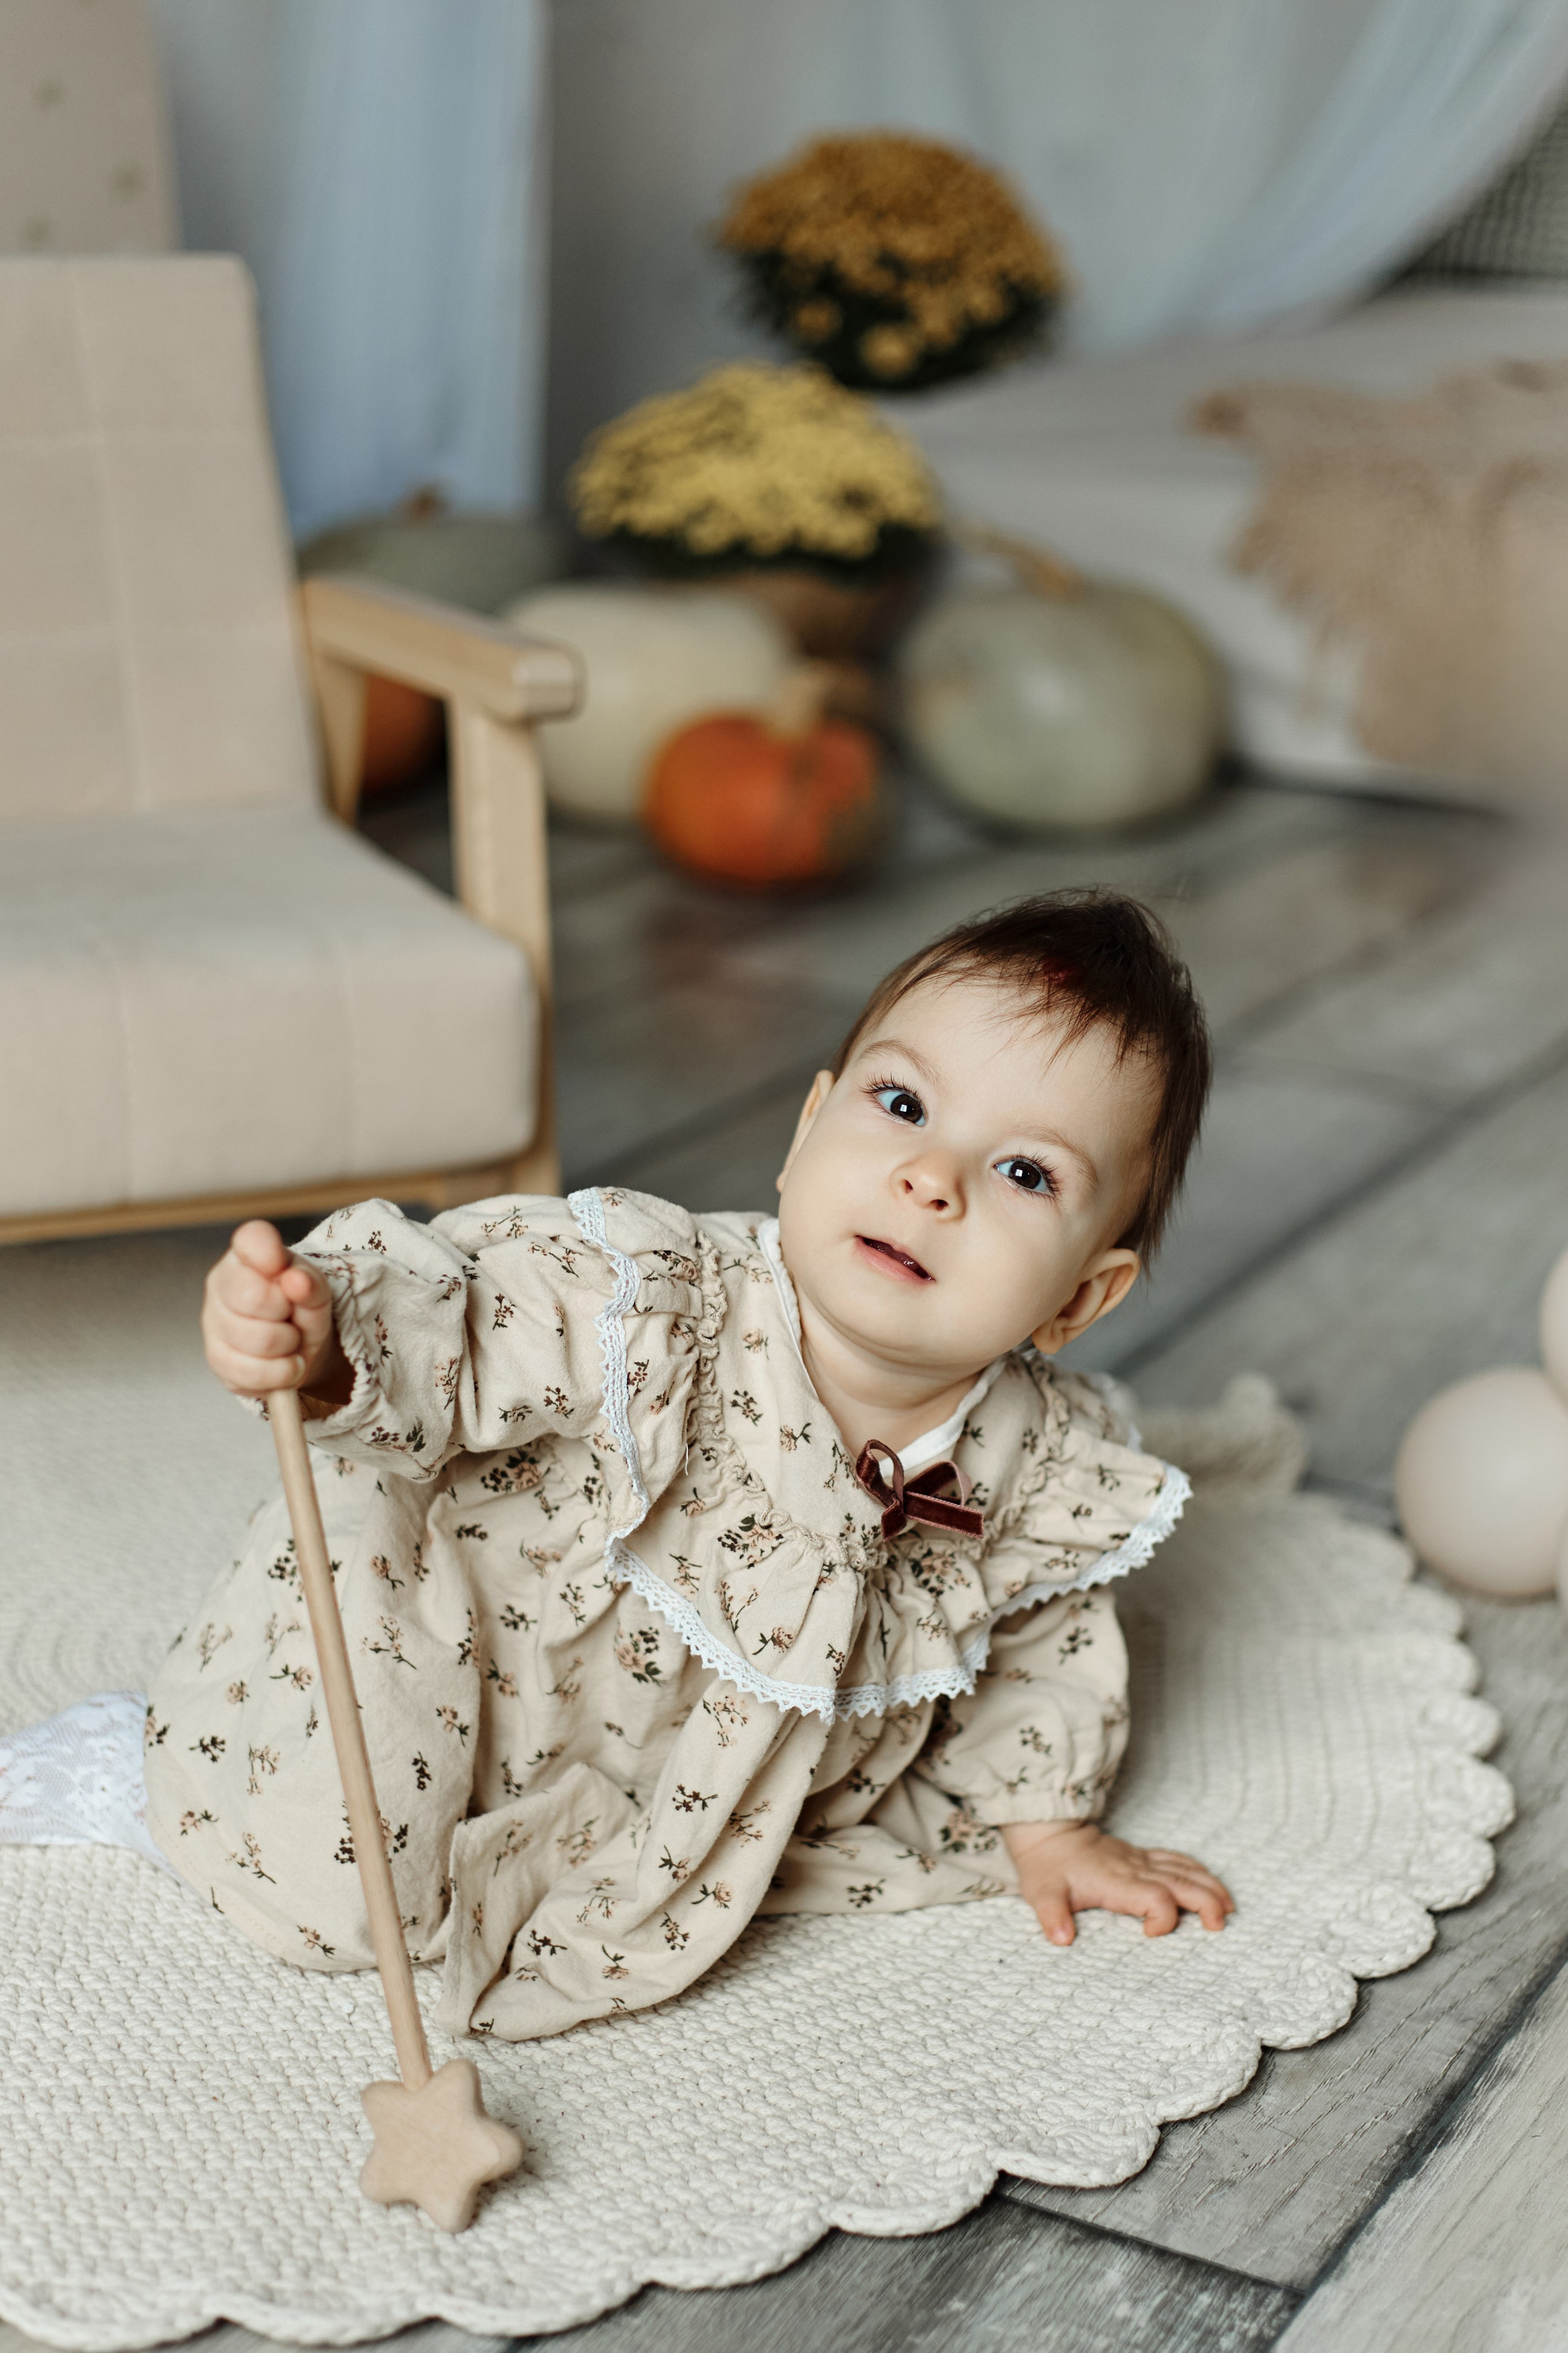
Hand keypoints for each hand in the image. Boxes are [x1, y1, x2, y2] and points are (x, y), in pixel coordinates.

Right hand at [202, 1220, 348, 1402]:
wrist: (298, 1345)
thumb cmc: (301, 1306)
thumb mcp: (316, 1290)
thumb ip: (310, 1282)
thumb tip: (297, 1281)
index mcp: (245, 1255)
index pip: (251, 1238)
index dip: (270, 1254)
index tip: (283, 1267)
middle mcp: (221, 1285)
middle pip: (253, 1297)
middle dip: (287, 1311)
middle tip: (291, 1312)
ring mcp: (214, 1324)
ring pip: (259, 1340)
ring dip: (290, 1345)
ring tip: (291, 1339)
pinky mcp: (218, 1361)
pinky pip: (255, 1372)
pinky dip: (282, 1373)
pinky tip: (285, 1362)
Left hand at [1001, 1819, 1233, 1946]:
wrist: (1049, 1832)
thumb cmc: (1047, 1866)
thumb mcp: (1040, 1894)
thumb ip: (1052, 1916)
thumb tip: (1062, 1939)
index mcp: (1116, 1882)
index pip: (1154, 1897)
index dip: (1162, 1918)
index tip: (1149, 1935)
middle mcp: (1134, 1869)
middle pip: (1181, 1883)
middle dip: (1207, 1902)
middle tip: (1220, 1925)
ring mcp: (1140, 1861)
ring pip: (1185, 1869)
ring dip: (1209, 1887)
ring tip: (1229, 1908)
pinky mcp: (1141, 1856)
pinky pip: (1176, 1860)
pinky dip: (1198, 1871)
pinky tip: (1210, 1883)